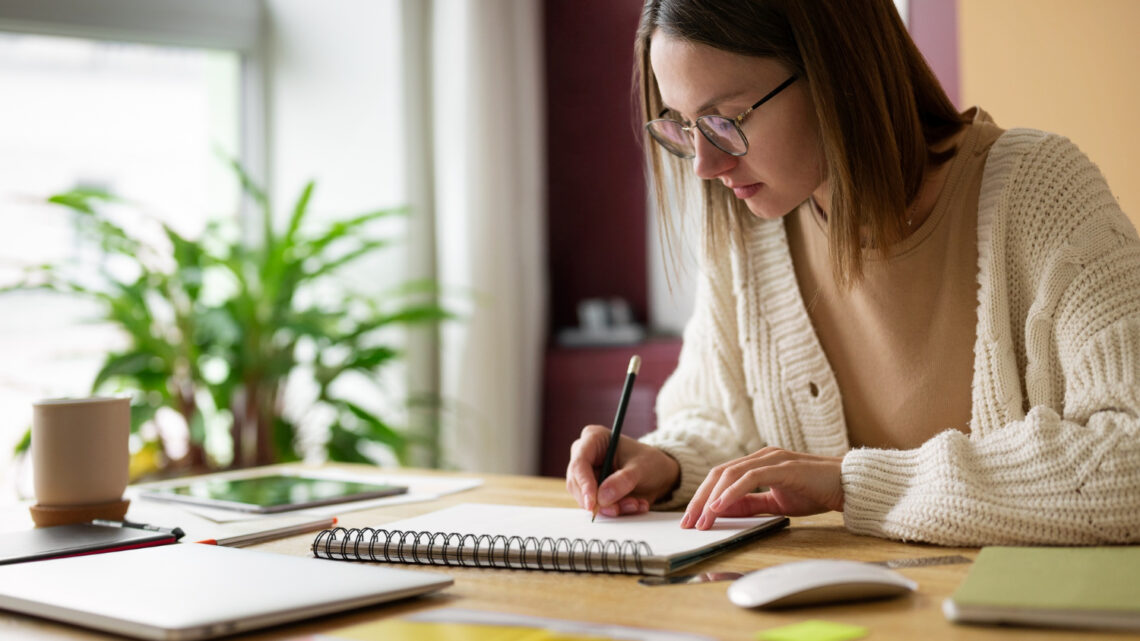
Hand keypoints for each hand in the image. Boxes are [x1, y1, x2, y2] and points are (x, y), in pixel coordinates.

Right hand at [566, 425, 679, 517]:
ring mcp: (586, 475)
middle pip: (577, 484)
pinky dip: (616, 510)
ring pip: (586, 499)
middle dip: (599, 501)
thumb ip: (623, 481)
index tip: (593, 502)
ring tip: (635, 503)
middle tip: (619, 509)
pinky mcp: (592, 491)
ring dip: (611, 507)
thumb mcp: (641, 468)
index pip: (579, 463)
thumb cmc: (649, 461)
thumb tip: (602, 497)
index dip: (584, 484)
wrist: (659, 474)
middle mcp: (585, 456)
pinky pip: (597, 507)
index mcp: (593, 438)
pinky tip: (634, 504)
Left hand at [681, 447, 843, 529]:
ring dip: (711, 498)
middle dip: (699, 499)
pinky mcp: (782, 467)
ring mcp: (771, 459)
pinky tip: (720, 506)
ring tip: (702, 519)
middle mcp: (761, 456)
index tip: (692, 519)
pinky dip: (731, 492)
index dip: (702, 497)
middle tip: (688, 522)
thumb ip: (750, 504)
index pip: (721, 477)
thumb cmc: (816, 491)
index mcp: (758, 463)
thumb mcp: (776, 502)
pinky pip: (750, 477)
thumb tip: (722, 512)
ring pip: (729, 474)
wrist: (848, 485)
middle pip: (719, 474)